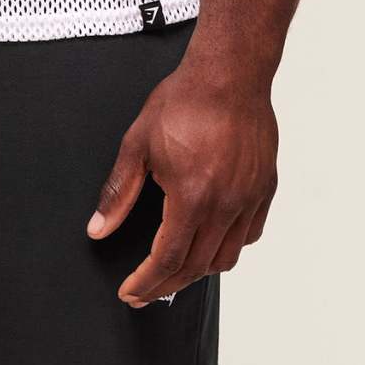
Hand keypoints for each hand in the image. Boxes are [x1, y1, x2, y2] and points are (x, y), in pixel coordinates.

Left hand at [85, 61, 277, 305]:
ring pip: (227, 257)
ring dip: (198, 271)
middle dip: (166, 285)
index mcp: (192, 196)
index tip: (131, 291)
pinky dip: (229, 246)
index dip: (146, 282)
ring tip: (176, 269)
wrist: (229, 73)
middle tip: (146, 289)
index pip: (167, 259)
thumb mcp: (138, 143)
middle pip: (196, 267)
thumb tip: (99, 226)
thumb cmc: (186, 100)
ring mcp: (249, 198)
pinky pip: (250, 234)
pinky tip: (213, 240)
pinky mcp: (265, 188)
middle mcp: (226, 204)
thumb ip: (118, 191)